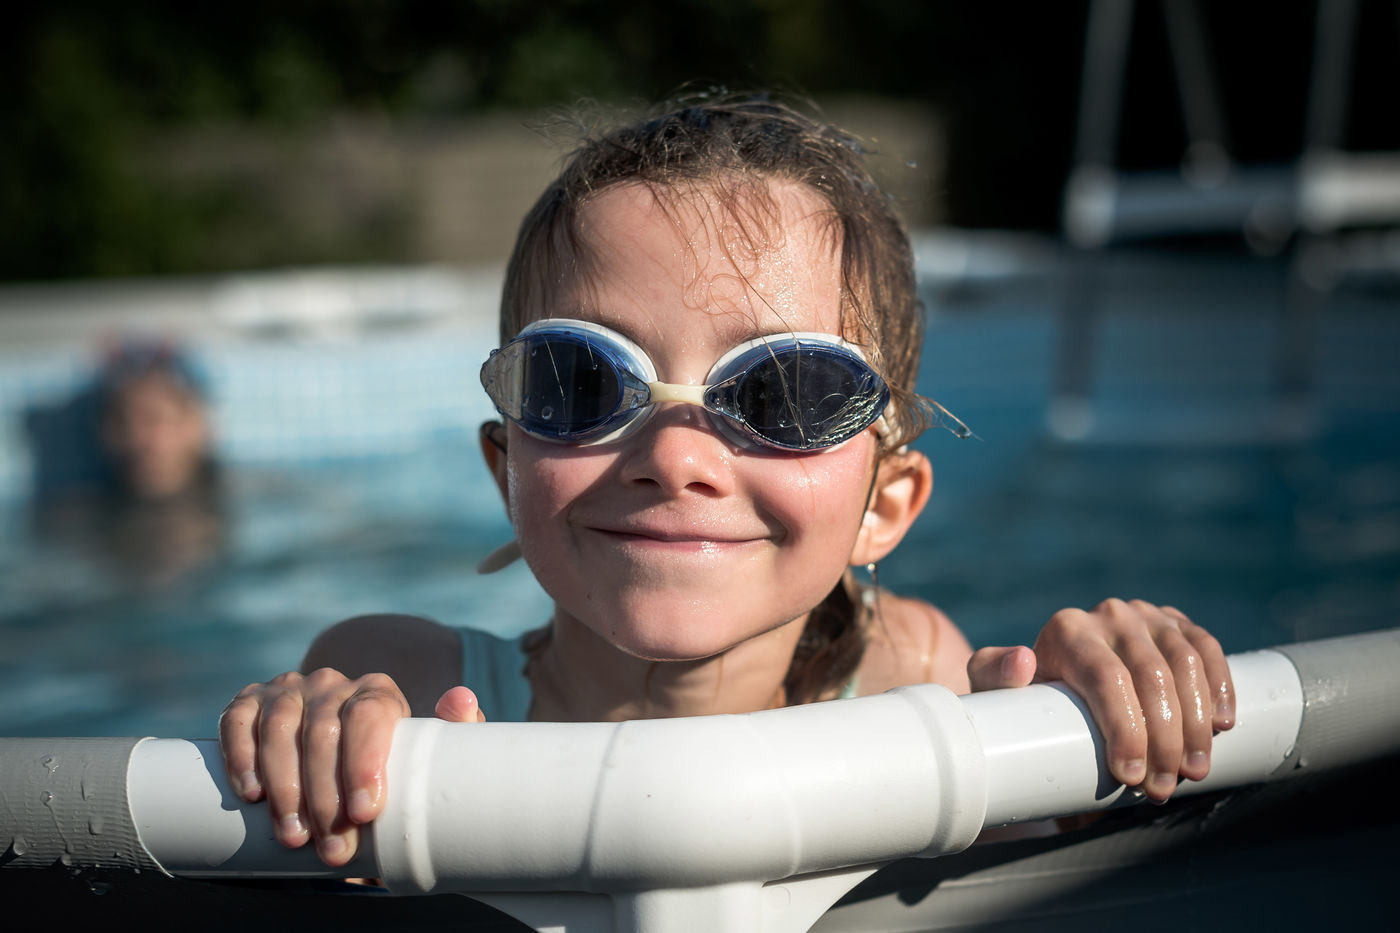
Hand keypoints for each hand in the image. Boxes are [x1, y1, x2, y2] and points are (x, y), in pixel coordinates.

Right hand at [219, 669, 483, 865]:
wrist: (339, 759)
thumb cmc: (386, 764)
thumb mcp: (423, 751)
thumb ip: (452, 730)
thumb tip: (462, 700)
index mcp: (376, 692)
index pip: (370, 716)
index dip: (365, 763)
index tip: (366, 812)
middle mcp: (331, 685)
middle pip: (324, 732)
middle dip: (326, 797)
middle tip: (332, 848)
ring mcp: (288, 691)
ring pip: (280, 730)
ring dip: (285, 788)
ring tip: (294, 837)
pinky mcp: (250, 704)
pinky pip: (238, 722)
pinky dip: (241, 756)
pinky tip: (251, 793)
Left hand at [966, 599, 1233, 801]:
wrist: (1052, 690)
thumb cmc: (1025, 700)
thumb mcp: (996, 690)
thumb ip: (994, 675)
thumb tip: (1022, 662)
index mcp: (1067, 630)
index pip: (1107, 679)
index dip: (1126, 728)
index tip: (1132, 776)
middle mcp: (1109, 615)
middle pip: (1152, 677)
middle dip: (1165, 740)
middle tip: (1164, 788)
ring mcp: (1146, 616)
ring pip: (1186, 665)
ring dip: (1197, 724)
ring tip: (1195, 772)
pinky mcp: (1175, 623)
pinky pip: (1208, 648)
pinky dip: (1220, 686)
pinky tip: (1223, 724)